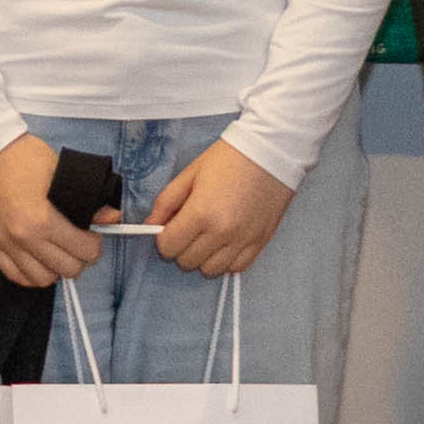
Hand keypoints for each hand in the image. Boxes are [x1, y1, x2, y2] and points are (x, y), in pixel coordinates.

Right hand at [0, 136, 104, 288]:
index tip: (92, 235)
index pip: (84, 250)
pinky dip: (31, 274)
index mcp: (42, 219)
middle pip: (66, 269)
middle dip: (79, 258)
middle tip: (78, 243)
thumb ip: (89, 200)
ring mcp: (6, 244)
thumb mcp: (62, 172)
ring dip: (55, 269)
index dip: (94, 243)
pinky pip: (16, 276)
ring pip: (42, 279)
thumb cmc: (23, 158)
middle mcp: (23, 238)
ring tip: (58, 253)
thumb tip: (111, 217)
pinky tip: (39, 261)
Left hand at [146, 141, 294, 278]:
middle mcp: (221, 232)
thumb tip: (152, 224)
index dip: (163, 238)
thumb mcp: (190, 174)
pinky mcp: (259, 243)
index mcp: (201, 213)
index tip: (170, 228)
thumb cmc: (231, 158)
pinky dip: (226, 261)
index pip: (168, 247)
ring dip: (203, 257)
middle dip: (181, 248)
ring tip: (207, 236)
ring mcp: (242, 241)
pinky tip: (224, 243)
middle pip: (186, 262)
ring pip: (210, 270)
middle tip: (189, 229)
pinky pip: (235, 268)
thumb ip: (166, 202)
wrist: (271, 152)